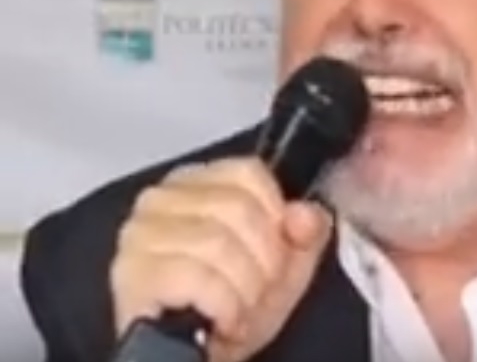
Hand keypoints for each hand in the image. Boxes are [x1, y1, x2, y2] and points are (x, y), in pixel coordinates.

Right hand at [111, 157, 332, 361]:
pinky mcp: (131, 275)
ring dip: (245, 289)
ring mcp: (139, 236)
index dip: (275, 219)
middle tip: (257, 292)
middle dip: (264, 261)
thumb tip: (305, 214)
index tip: (276, 255)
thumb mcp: (285, 267)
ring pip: (218, 243)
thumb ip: (307, 233)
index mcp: (195, 184)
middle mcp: (159, 200)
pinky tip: (221, 321)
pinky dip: (223, 306)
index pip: (248, 173)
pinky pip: (196, 277)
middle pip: (238, 208)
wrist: (194, 360)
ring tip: (239, 310)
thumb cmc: (233, 308)